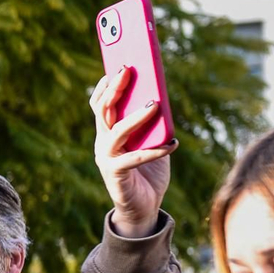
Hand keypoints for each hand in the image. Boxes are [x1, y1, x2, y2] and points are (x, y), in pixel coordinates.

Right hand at [91, 68, 174, 238]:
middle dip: (114, 88)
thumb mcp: (151, 141)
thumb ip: (152, 124)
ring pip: (117, 131)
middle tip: (128, 70)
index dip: (105, 85)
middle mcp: (102, 143)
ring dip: (135, 116)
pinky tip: (173, 143)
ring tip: (153, 104)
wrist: (143, 208)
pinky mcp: (116, 174)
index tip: (117, 64)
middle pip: (104, 110)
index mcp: (107, 132)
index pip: (100, 104)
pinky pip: (136, 157)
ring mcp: (107, 158)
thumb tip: (161, 98)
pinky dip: (156, 150)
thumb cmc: (149, 172)